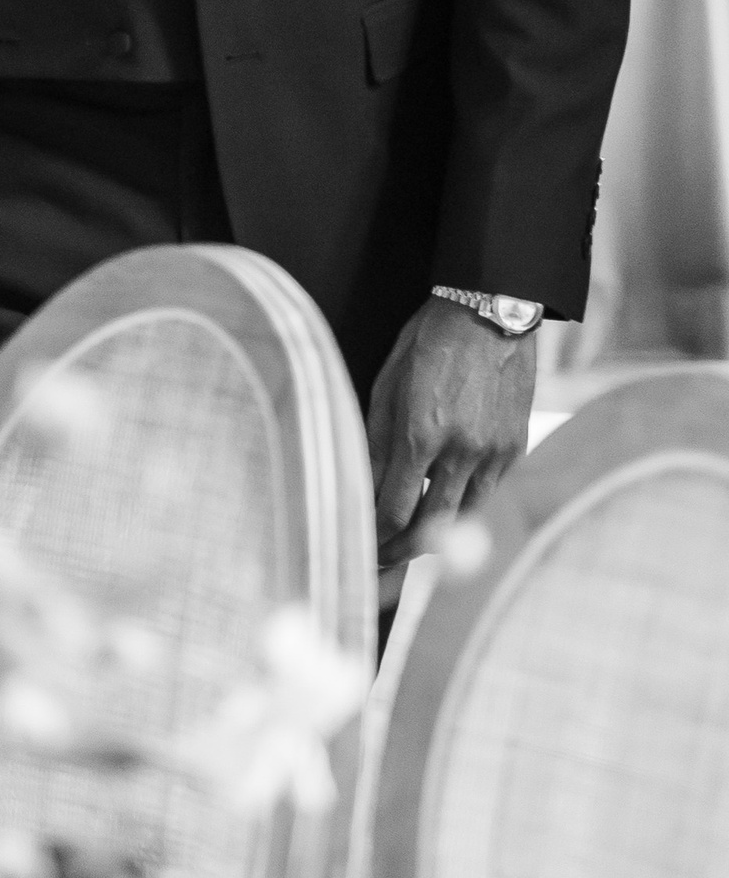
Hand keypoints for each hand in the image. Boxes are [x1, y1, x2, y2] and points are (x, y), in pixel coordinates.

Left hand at [365, 296, 537, 566]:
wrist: (490, 316)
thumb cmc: (428, 344)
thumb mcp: (387, 386)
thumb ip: (376, 442)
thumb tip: (362, 489)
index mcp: (421, 434)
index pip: (394, 509)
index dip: (376, 536)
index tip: (362, 545)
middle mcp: (462, 451)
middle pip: (431, 529)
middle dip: (402, 551)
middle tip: (381, 561)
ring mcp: (494, 454)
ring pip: (465, 519)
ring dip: (436, 538)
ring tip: (410, 544)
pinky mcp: (516, 451)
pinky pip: (490, 497)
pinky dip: (467, 511)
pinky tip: (447, 512)